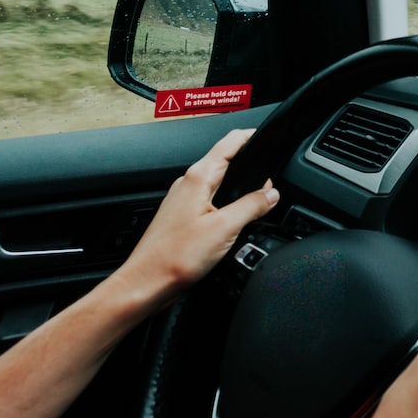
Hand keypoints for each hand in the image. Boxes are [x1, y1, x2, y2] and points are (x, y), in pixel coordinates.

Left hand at [106, 128, 279, 311]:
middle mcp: (188, 184)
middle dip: (249, 165)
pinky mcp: (182, 217)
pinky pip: (209, 200)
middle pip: (224, 161)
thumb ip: (252, 206)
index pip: (228, 143)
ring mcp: (182, 200)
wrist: (146, 283)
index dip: (249, 137)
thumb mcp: (225, 228)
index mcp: (198, 178)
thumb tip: (271, 194)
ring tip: (256, 198)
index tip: (265, 135)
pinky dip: (226, 202)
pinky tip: (233, 220)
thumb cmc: (174, 258)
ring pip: (217, 182)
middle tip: (270, 180)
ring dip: (238, 185)